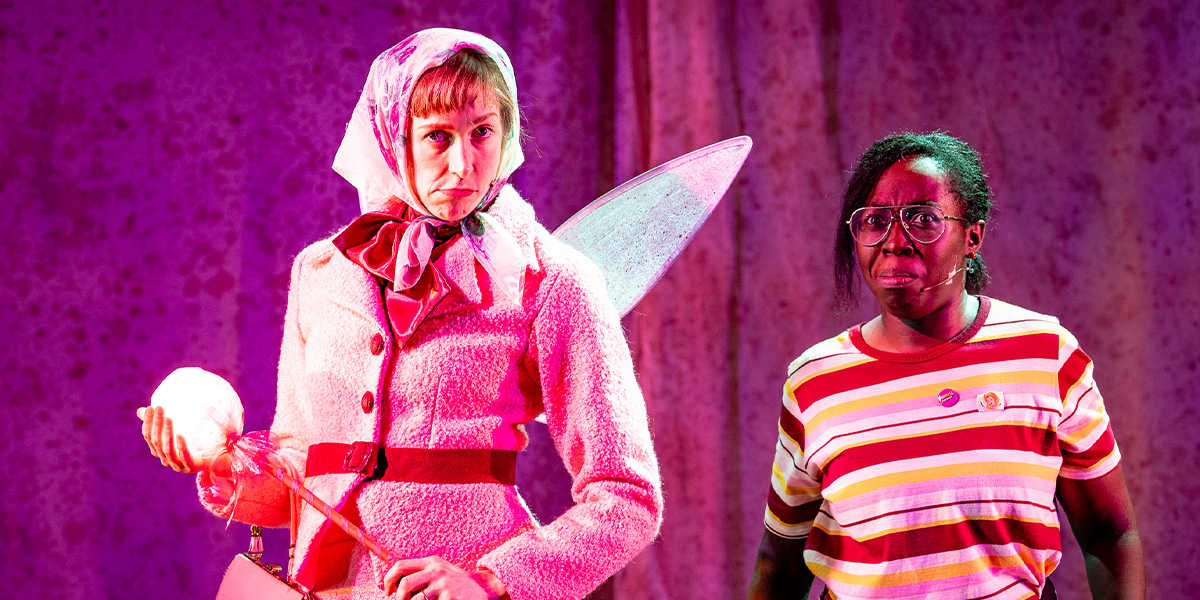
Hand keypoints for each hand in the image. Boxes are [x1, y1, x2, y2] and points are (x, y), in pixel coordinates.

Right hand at [137, 406, 229, 474]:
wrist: (214, 459)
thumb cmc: (193, 443)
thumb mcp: (176, 431)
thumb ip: (161, 422)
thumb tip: (141, 410)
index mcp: (159, 451)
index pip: (149, 436)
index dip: (148, 422)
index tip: (150, 408)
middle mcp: (166, 459)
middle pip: (157, 441)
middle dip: (157, 424)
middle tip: (160, 408)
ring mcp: (177, 465)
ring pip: (168, 449)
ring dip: (167, 433)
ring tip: (169, 418)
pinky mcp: (191, 467)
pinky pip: (184, 457)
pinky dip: (181, 446)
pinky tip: (180, 435)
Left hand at [382, 556, 506, 599]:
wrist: (483, 590)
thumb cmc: (457, 585)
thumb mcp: (440, 573)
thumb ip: (421, 574)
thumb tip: (394, 586)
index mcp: (432, 562)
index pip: (400, 566)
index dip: (388, 580)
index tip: (388, 592)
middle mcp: (437, 571)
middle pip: (405, 584)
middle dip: (398, 598)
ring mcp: (444, 585)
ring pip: (415, 599)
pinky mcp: (449, 598)